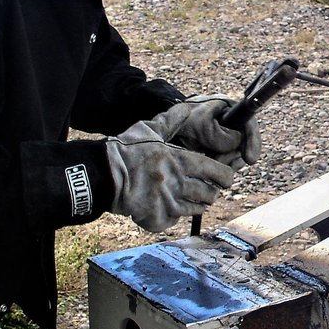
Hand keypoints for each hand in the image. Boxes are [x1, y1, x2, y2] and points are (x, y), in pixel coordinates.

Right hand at [105, 121, 235, 231]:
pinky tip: (166, 206)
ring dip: (196, 204)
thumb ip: (171, 120)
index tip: (224, 178)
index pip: (217, 173)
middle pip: (210, 194)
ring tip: (187, 197)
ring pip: (196, 209)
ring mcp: (167, 203)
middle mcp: (177, 183)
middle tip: (205, 189)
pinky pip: (175, 221)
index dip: (225, 177)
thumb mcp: (149, 130)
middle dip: (211, 192)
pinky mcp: (157, 219)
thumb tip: (187, 107)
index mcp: (179, 161)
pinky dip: (173, 215)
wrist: (102, 175)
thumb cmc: (126, 151)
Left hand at [149, 95, 260, 168]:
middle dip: (234, 156)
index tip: (250, 159)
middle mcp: (230, 123)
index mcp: (228, 108)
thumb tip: (236, 143)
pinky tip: (209, 166)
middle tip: (218, 162)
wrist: (162, 132)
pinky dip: (220, 167)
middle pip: (245, 143)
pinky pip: (228, 163)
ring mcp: (226, 137)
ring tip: (210, 162)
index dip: (253, 141)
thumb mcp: (198, 126)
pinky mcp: (220, 150)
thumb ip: (218, 134)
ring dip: (226, 163)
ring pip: (237, 156)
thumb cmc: (180, 122)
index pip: (249, 123)